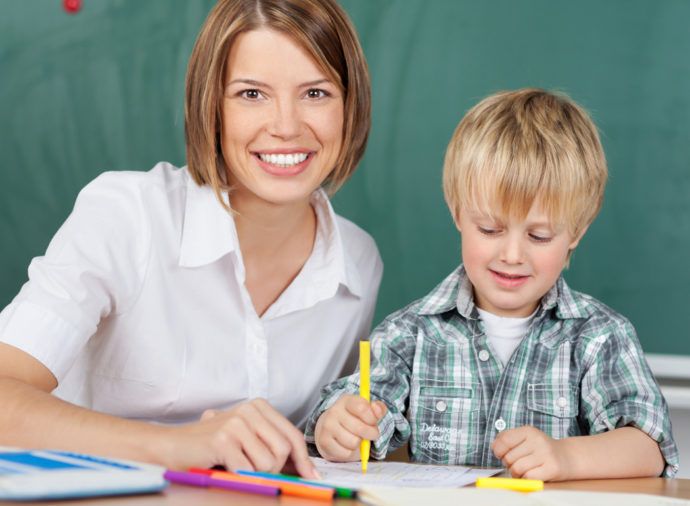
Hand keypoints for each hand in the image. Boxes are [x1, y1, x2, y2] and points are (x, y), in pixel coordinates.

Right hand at [166, 398, 317, 477]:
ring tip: (235, 466)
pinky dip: (238, 477)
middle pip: (284, 450)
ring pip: (268, 462)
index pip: (292, 435)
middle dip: (275, 470)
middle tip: (255, 473)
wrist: (170, 446)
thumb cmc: (210, 448)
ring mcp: (237, 423)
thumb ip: (271, 446)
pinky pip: (247, 470)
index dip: (303, 460)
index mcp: (259, 407)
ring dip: (254, 474)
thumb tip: (304, 468)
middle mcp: (250, 410)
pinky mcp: (224, 439)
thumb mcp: (246, 440)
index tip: (312, 477)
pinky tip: (224, 468)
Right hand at [314, 394, 386, 461]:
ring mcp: (327, 426)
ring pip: (354, 442)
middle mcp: (334, 411)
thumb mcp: (366, 410)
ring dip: (359, 444)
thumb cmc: (352, 419)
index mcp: (346, 400)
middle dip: (371, 434)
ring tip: (356, 438)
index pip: (362, 408)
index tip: (374, 422)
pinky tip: (346, 445)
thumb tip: (377, 408)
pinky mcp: (324, 441)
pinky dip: (350, 453)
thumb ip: (377, 409)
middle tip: (370, 434)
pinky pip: (346, 453)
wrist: (329, 429)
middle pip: (360, 428)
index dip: (372, 418)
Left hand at [491, 425, 570, 480]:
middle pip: (509, 457)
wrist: (566, 456)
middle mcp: (538, 440)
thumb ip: (507, 439)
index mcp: (528, 431)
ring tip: (523, 470)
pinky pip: (529, 477)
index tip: (500, 454)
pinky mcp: (552, 468)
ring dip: (516, 473)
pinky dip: (526, 478)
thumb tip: (494, 447)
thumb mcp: (525, 437)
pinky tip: (532, 474)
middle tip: (516, 463)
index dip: (498, 450)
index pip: (504, 440)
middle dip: (508, 464)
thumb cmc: (540, 448)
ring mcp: (546, 454)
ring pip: (517, 468)